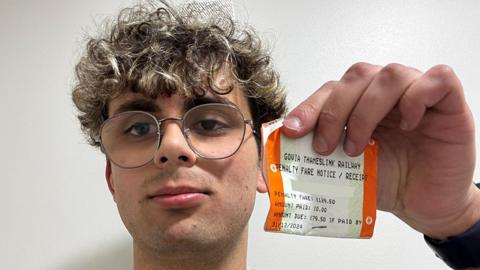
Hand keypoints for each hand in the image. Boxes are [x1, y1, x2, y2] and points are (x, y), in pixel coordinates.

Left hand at [282, 63, 479, 238]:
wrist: (423, 205)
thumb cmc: (384, 183)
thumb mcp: (339, 174)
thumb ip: (307, 165)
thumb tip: (263, 177)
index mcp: (357, 103)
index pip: (330, 90)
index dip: (308, 107)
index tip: (293, 131)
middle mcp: (383, 94)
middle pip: (355, 76)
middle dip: (333, 112)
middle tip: (325, 147)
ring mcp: (415, 95)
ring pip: (388, 76)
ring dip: (366, 111)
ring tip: (359, 147)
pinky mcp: (447, 103)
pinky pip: (436, 80)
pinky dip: (417, 99)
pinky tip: (409, 124)